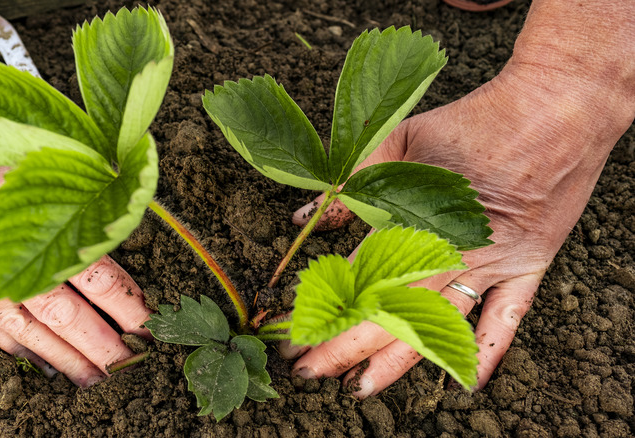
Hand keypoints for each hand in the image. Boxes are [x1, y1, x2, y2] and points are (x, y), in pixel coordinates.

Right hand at [0, 54, 150, 389]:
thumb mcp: (32, 150)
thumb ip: (74, 190)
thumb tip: (117, 231)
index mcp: (20, 215)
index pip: (88, 271)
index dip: (122, 301)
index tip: (145, 319)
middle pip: (58, 312)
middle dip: (98, 343)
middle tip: (128, 362)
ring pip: (21, 327)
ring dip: (61, 356)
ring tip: (91, 377)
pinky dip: (14, 345)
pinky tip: (38, 359)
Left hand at [280, 58, 632, 395]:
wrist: (555, 107)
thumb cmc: (474, 119)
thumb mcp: (399, 139)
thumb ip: (352, 181)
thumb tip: (304, 218)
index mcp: (416, 219)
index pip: (357, 278)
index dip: (322, 308)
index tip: (291, 332)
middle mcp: (452, 251)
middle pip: (388, 311)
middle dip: (342, 346)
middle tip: (306, 371)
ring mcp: (493, 264)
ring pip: (436, 326)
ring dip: (397, 360)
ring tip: (359, 388)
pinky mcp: (529, 265)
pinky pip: (508, 318)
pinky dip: (490, 350)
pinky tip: (467, 382)